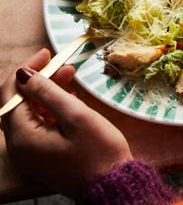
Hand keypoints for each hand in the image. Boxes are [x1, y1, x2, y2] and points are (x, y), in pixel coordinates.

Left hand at [0, 49, 131, 197]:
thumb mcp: (76, 116)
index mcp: (23, 137)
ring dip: (47, 92)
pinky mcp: (41, 155)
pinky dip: (50, 108)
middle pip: (19, 102)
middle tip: (63, 64)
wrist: (113, 186)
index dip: (27, 70)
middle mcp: (19, 147)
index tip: (47, 53)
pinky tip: (69, 98)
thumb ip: (47, 92)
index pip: (11, 94)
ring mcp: (29, 153)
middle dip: (39, 80)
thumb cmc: (99, 151)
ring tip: (70, 76)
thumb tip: (23, 74)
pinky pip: (38, 125)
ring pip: (29, 112)